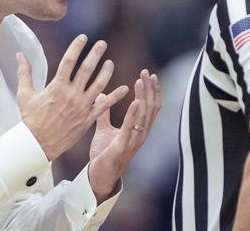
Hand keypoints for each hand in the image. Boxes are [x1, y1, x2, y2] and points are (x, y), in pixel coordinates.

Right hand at [16, 34, 128, 161]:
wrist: (38, 144)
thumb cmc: (30, 119)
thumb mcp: (24, 94)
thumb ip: (24, 72)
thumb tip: (19, 54)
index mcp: (57, 87)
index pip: (69, 61)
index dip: (77, 47)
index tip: (83, 37)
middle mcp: (71, 94)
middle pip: (87, 69)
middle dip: (95, 54)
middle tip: (102, 44)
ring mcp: (81, 106)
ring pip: (98, 85)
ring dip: (106, 72)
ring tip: (110, 63)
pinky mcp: (87, 118)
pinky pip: (104, 105)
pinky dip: (115, 96)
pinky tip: (125, 89)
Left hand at [87, 69, 159, 201]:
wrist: (98, 175)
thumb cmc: (103, 153)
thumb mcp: (104, 129)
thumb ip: (104, 112)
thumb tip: (102, 95)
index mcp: (138, 129)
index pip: (149, 106)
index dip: (151, 90)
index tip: (149, 74)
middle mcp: (140, 134)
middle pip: (150, 108)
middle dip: (149, 89)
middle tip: (146, 72)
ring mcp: (133, 141)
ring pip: (143, 115)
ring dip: (143, 96)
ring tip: (141, 81)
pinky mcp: (123, 146)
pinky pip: (131, 128)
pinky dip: (134, 114)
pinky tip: (135, 101)